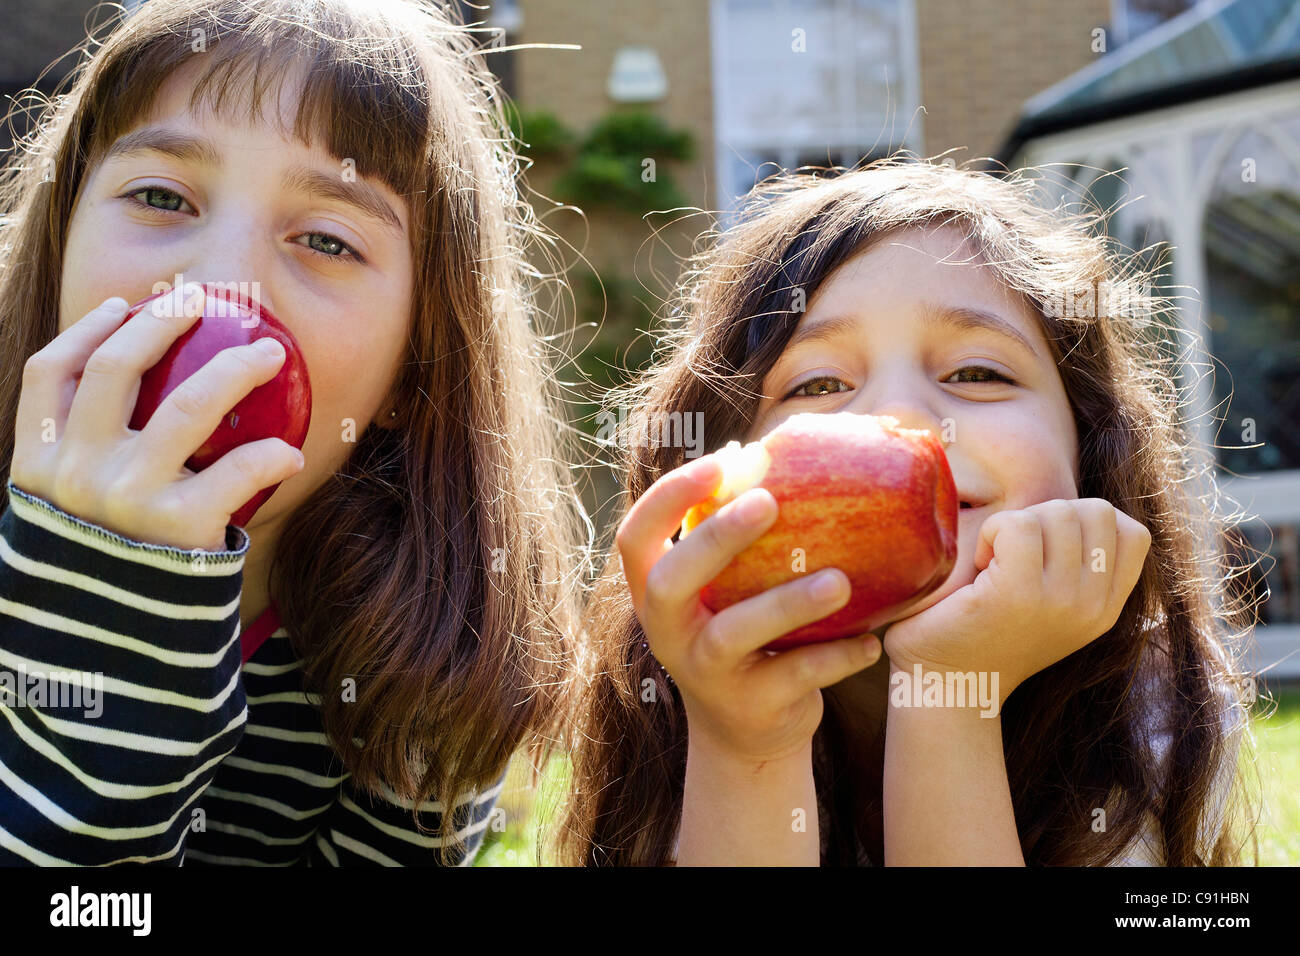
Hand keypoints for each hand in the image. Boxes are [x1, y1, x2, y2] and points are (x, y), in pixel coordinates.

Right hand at [10, 296, 305, 551]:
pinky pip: (237, 471)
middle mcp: (77, 473)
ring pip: (188, 404)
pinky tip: (288, 453)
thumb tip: (128, 395)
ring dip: (236, 369)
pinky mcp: (180, 528)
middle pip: (118, 367)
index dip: (86, 330)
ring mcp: (127, 498)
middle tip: (201, 299)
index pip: (51, 373)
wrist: (120, 653)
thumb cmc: (107, 570)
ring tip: (270, 354)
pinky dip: (269, 456)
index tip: (123, 305)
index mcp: (40, 464)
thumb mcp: (68, 513)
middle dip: (163, 321)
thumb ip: (82, 459)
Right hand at [616, 454, 882, 764]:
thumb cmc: (743, 632)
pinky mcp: (747, 706)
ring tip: (840, 581)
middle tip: (769, 501)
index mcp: (655, 591)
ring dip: (785, 603)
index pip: (636, 536)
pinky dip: (835, 658)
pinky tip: (871, 642)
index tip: (719, 461)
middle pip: (672, 581)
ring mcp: (702, 672)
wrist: (747, 732)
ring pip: (732, 635)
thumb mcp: (724, 590)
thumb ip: (736, 539)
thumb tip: (775, 449)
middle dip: (716, 539)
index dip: (667, 495)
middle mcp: (667, 631)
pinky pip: (793, 676)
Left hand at [882, 497, 1151, 705]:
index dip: (1087, 520)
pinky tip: (980, 562)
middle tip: (1015, 549)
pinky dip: (993, 530)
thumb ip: (1078, 567)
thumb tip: (1080, 510)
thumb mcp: (1053, 605)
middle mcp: (1092, 607)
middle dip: (1050, 514)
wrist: (948, 685)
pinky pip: (1018, 524)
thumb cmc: (987, 635)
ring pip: (1060, 512)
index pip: (1133, 533)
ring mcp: (1059, 600)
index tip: (1047, 546)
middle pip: (1097, 513)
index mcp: (1105, 609)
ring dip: (1019, 522)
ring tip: (996, 559)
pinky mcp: (1017, 593)